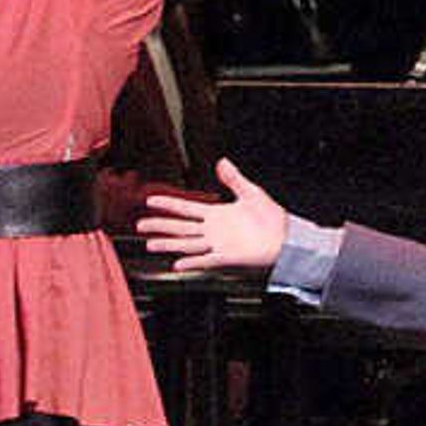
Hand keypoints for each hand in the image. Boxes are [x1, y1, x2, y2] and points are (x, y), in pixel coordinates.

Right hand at [136, 156, 290, 276]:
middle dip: (160, 225)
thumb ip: (234, 179)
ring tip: (150, 244)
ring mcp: (217, 244)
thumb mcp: (251, 193)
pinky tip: (177, 263)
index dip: (168, 204)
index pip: (186, 207)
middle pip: (180, 227)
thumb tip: (222, 161)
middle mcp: (212, 229)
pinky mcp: (226, 257)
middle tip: (140, 225)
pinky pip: (205, 259)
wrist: (286, 237)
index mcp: (216, 213)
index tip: (150, 200)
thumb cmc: (271, 217)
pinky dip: (191, 262)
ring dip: (169, 243)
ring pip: (187, 243)